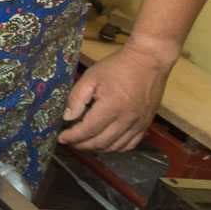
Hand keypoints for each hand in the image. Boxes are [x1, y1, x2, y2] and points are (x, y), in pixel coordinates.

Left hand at [56, 42, 173, 151]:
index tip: (61, 138)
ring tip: (84, 143)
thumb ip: (77, 97)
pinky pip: (130, 144)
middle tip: (70, 141)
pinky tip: (106, 143)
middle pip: (101, 142)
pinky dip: (115, 148)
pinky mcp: (146, 124)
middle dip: (82, 145)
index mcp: (112, 107)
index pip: (88, 130)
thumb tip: (68, 117)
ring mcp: (138, 124)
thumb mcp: (91, 76)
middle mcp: (126, 120)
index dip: (73, 137)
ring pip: (115, 147)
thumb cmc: (118, 67)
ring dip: (97, 148)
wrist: (149, 61)